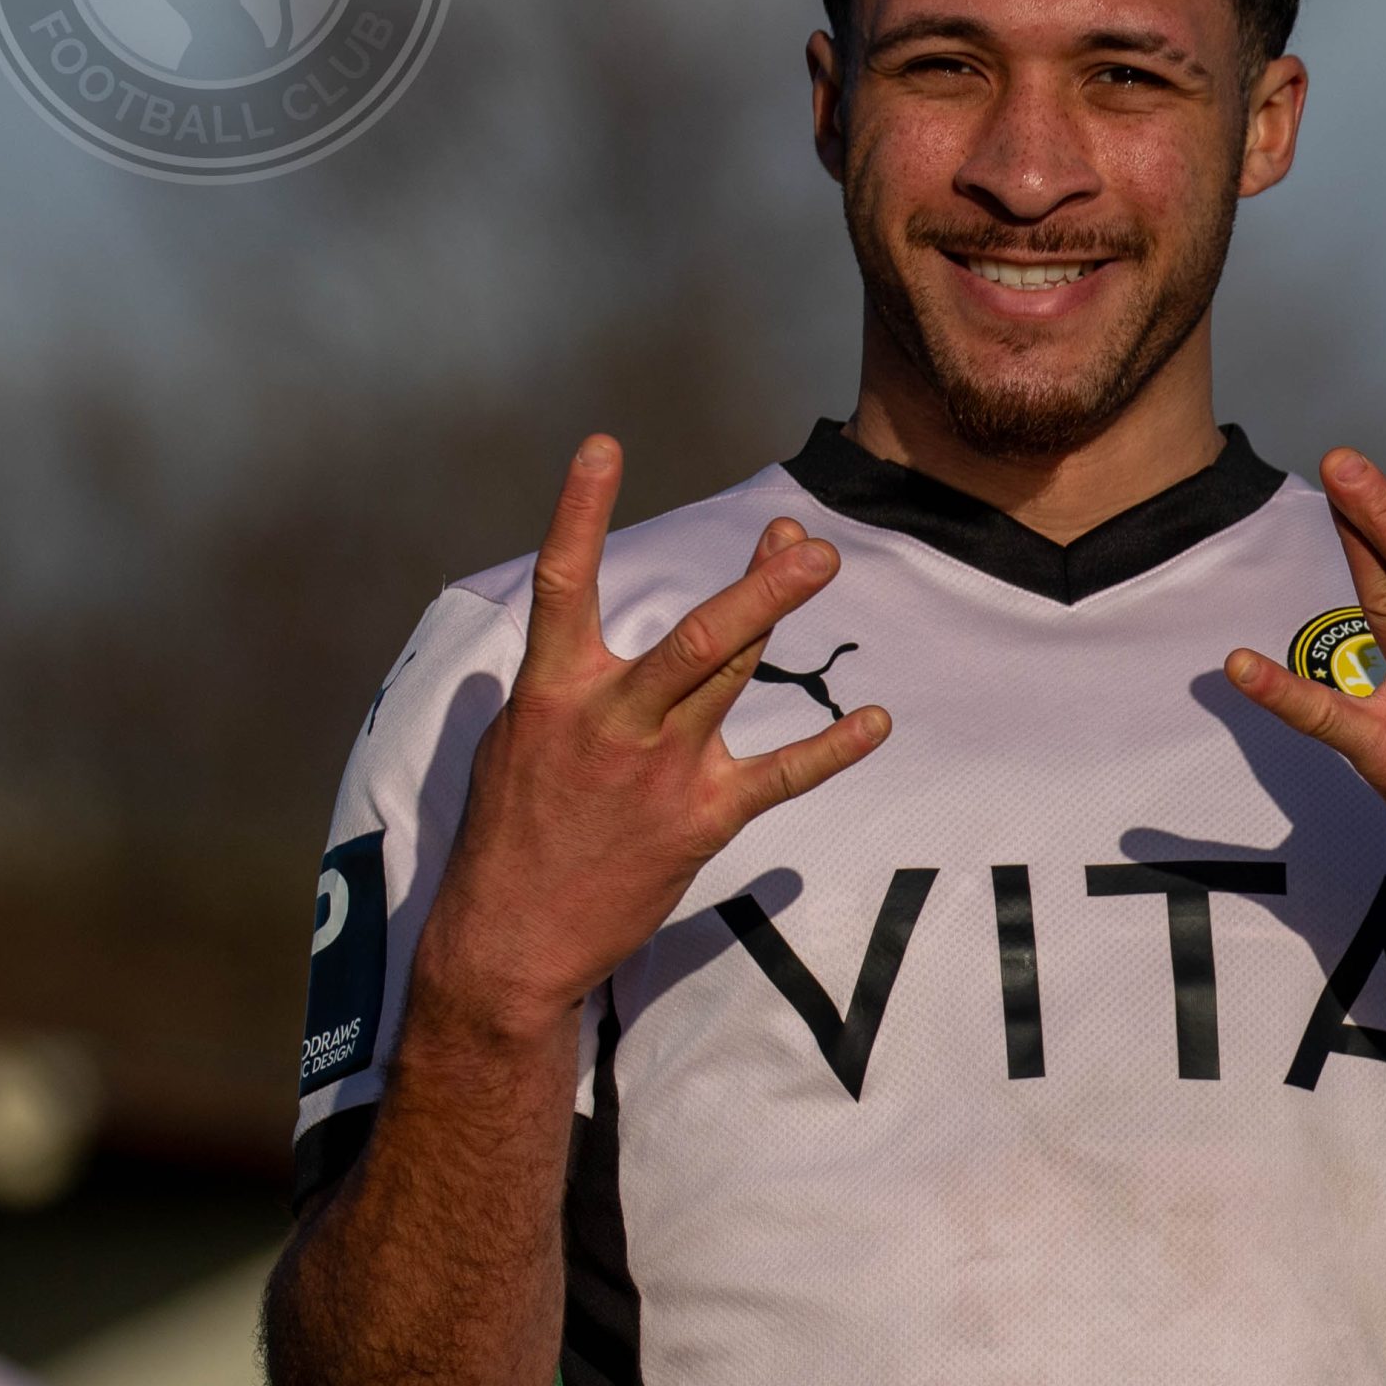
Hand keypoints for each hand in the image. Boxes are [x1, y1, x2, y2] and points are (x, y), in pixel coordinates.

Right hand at [420, 436, 889, 1032]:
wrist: (510, 940)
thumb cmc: (509, 834)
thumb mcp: (513, 743)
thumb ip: (563, 684)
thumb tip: (587, 638)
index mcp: (552, 693)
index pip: (564, 583)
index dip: (580, 509)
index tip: (603, 444)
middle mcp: (612, 721)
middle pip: (696, 637)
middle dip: (755, 584)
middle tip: (803, 538)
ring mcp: (661, 770)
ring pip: (732, 676)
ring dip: (778, 615)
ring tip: (822, 563)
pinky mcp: (700, 820)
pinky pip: (780, 776)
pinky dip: (832, 749)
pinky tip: (875, 722)